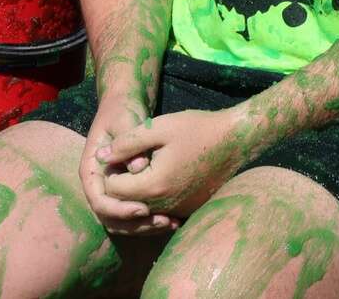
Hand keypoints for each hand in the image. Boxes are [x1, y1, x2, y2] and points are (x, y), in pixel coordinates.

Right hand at [79, 93, 176, 234]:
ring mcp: (113, 190)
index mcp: (92, 171)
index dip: (120, 208)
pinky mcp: (128, 191)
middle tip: (163, 221)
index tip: (144, 208)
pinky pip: (135, 213)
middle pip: (111, 217)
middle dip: (136, 224)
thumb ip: (129, 142)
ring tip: (171, 223)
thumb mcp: (125, 121)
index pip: (99, 200)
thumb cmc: (123, 111)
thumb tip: (139, 167)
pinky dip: (151, 219)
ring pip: (123, 220)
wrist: (125, 106)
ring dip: (145, 226)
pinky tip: (174, 218)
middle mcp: (99, 185)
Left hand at [99, 107, 247, 218]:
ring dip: (138, 193)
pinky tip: (165, 178)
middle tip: (133, 161)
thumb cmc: (199, 129)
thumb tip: (101, 156)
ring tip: (147, 168)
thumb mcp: (159, 127)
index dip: (112, 171)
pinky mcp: (190, 209)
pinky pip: (163, 211)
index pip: (112, 189)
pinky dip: (157, 199)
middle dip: (123, 184)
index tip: (124, 153)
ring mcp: (179, 210)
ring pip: (143, 209)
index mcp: (153, 185)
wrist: (237, 139)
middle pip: (126, 203)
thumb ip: (126, 143)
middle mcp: (164, 205)